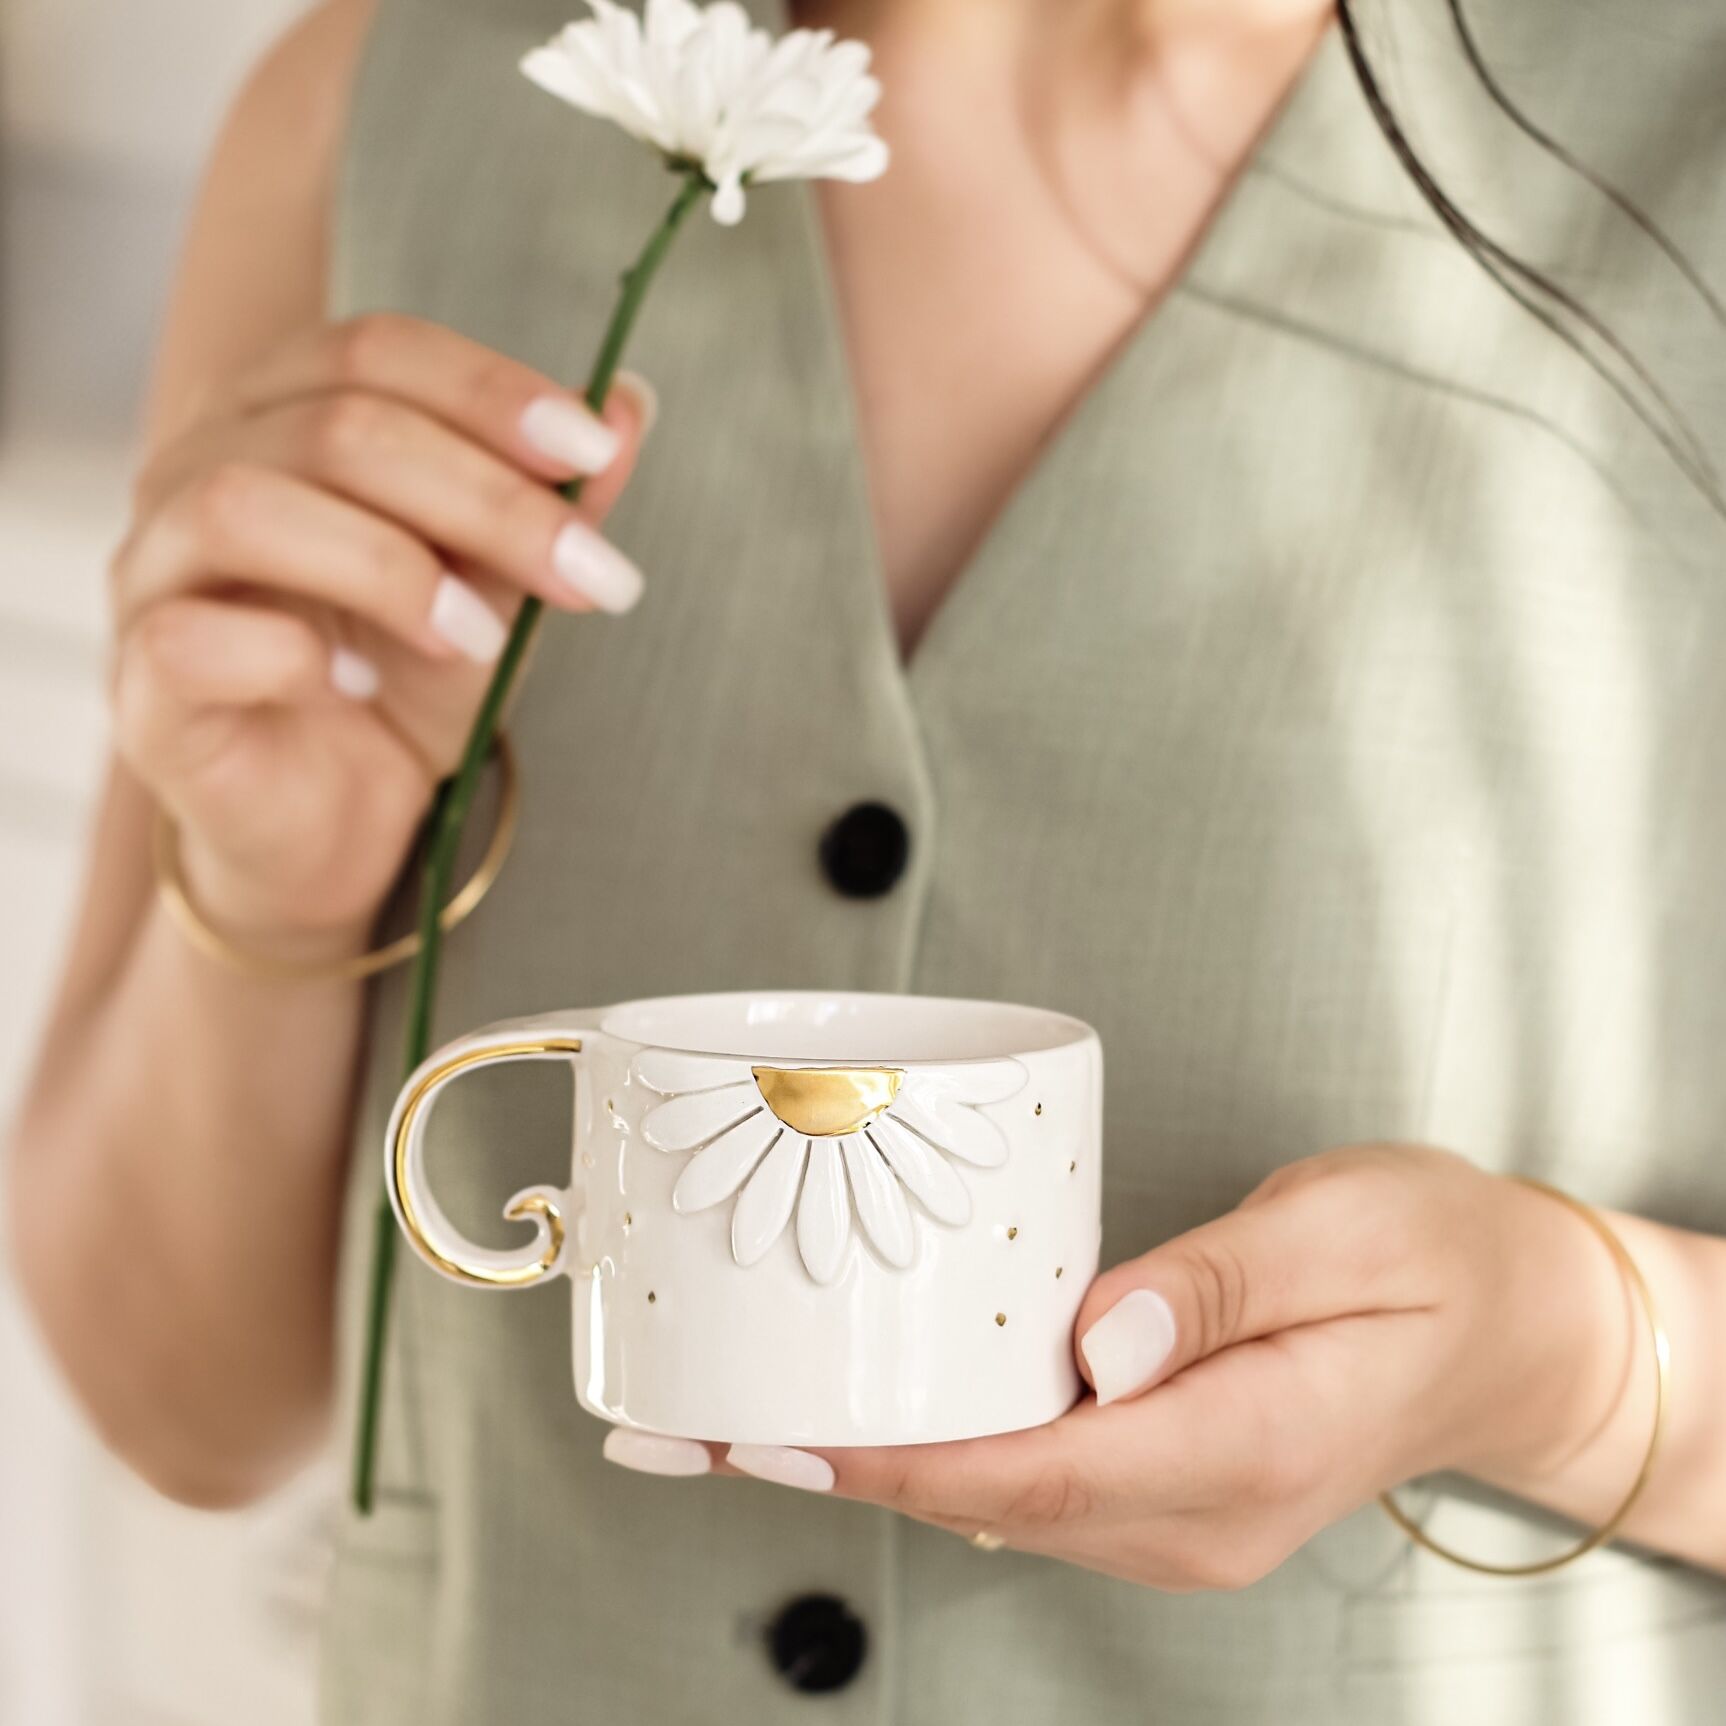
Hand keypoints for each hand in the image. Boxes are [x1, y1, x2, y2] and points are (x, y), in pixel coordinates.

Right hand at [113, 313, 650, 956]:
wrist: (342, 817)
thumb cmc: (408, 681)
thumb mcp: (499, 585)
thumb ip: (549, 498)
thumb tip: (632, 404)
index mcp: (283, 416)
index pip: (374, 350)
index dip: (488, 390)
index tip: (594, 451)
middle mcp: (198, 470)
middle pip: (333, 426)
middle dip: (485, 499)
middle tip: (585, 575)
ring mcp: (154, 572)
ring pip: (245, 505)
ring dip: (391, 568)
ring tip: (476, 639)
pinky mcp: (142, 682)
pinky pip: (190, 635)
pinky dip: (292, 655)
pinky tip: (360, 687)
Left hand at [614, 1147, 1631, 1588]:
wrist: (1515, 1331)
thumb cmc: (1438, 1262)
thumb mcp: (1343, 1235)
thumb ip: (1217, 1285)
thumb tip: (1096, 1334)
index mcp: (1241, 1454)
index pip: (1034, 1472)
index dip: (892, 1461)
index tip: (775, 1440)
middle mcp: (1195, 1514)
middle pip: (984, 1500)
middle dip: (837, 1466)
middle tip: (693, 1426)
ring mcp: (1178, 1515)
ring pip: (992, 1498)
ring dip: (866, 1462)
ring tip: (736, 1420)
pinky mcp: (1165, 1483)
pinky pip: (1025, 1477)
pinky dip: (930, 1450)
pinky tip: (858, 1418)